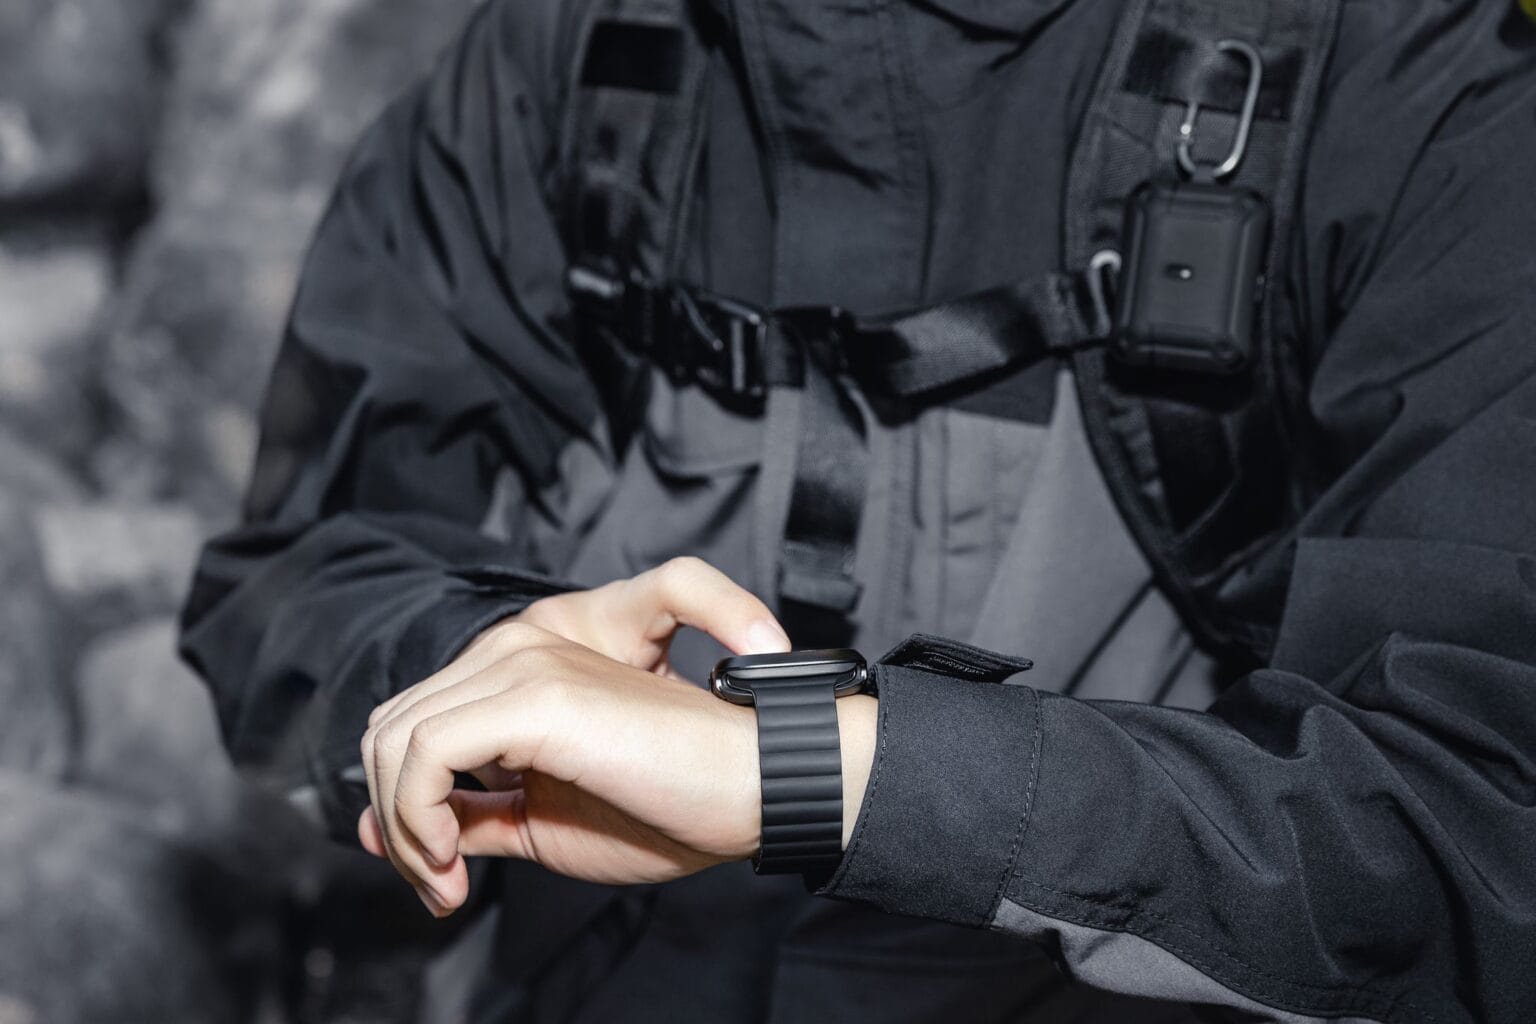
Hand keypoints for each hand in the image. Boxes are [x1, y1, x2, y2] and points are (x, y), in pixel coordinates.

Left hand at [359, 557, 792, 911]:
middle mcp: (516, 647)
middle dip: (395, 820)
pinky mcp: (538, 694)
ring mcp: (525, 663)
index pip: (412, 719)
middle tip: (441, 885)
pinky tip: (457, 863)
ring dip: (403, 828)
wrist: (757, 786)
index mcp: (521, 666)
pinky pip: (425, 754)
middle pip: (389, 727)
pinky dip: (417, 819)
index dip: (402, 802)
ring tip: (449, 882)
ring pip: (394, 739)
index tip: (439, 871)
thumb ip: (468, 813)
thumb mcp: (546, 820)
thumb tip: (378, 829)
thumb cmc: (675, 802)